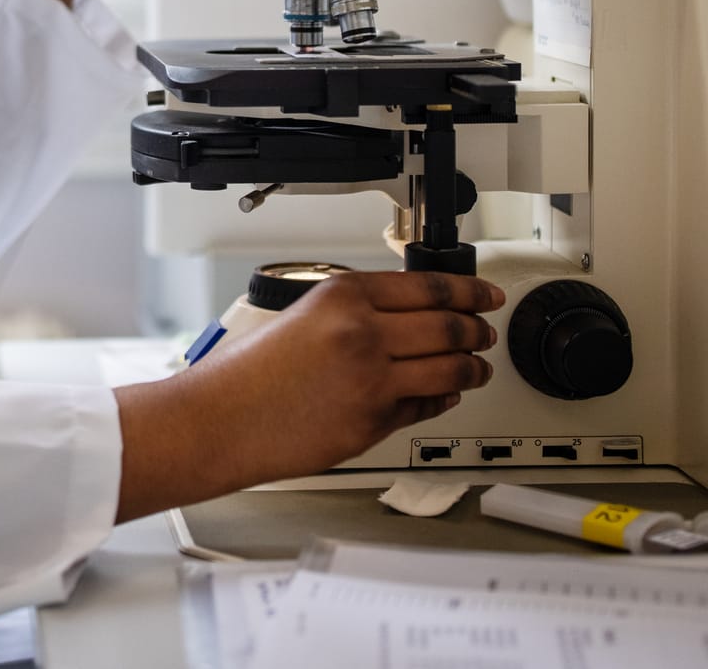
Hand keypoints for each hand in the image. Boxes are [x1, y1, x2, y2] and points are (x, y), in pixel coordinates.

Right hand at [112, 271, 502, 521]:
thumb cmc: (248, 373)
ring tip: (477, 368)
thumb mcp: (302, 315)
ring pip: (451, 370)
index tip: (485, 293)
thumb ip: (354, 313)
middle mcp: (363, 332)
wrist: (222, 419)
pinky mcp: (375, 422)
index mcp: (344, 295)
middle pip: (449, 326)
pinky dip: (443, 400)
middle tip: (485, 331)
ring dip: (472, 369)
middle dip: (476, 330)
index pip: (429, 285)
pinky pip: (426, 406)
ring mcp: (373, 379)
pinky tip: (444, 396)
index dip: (469, 290)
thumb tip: (405, 318)